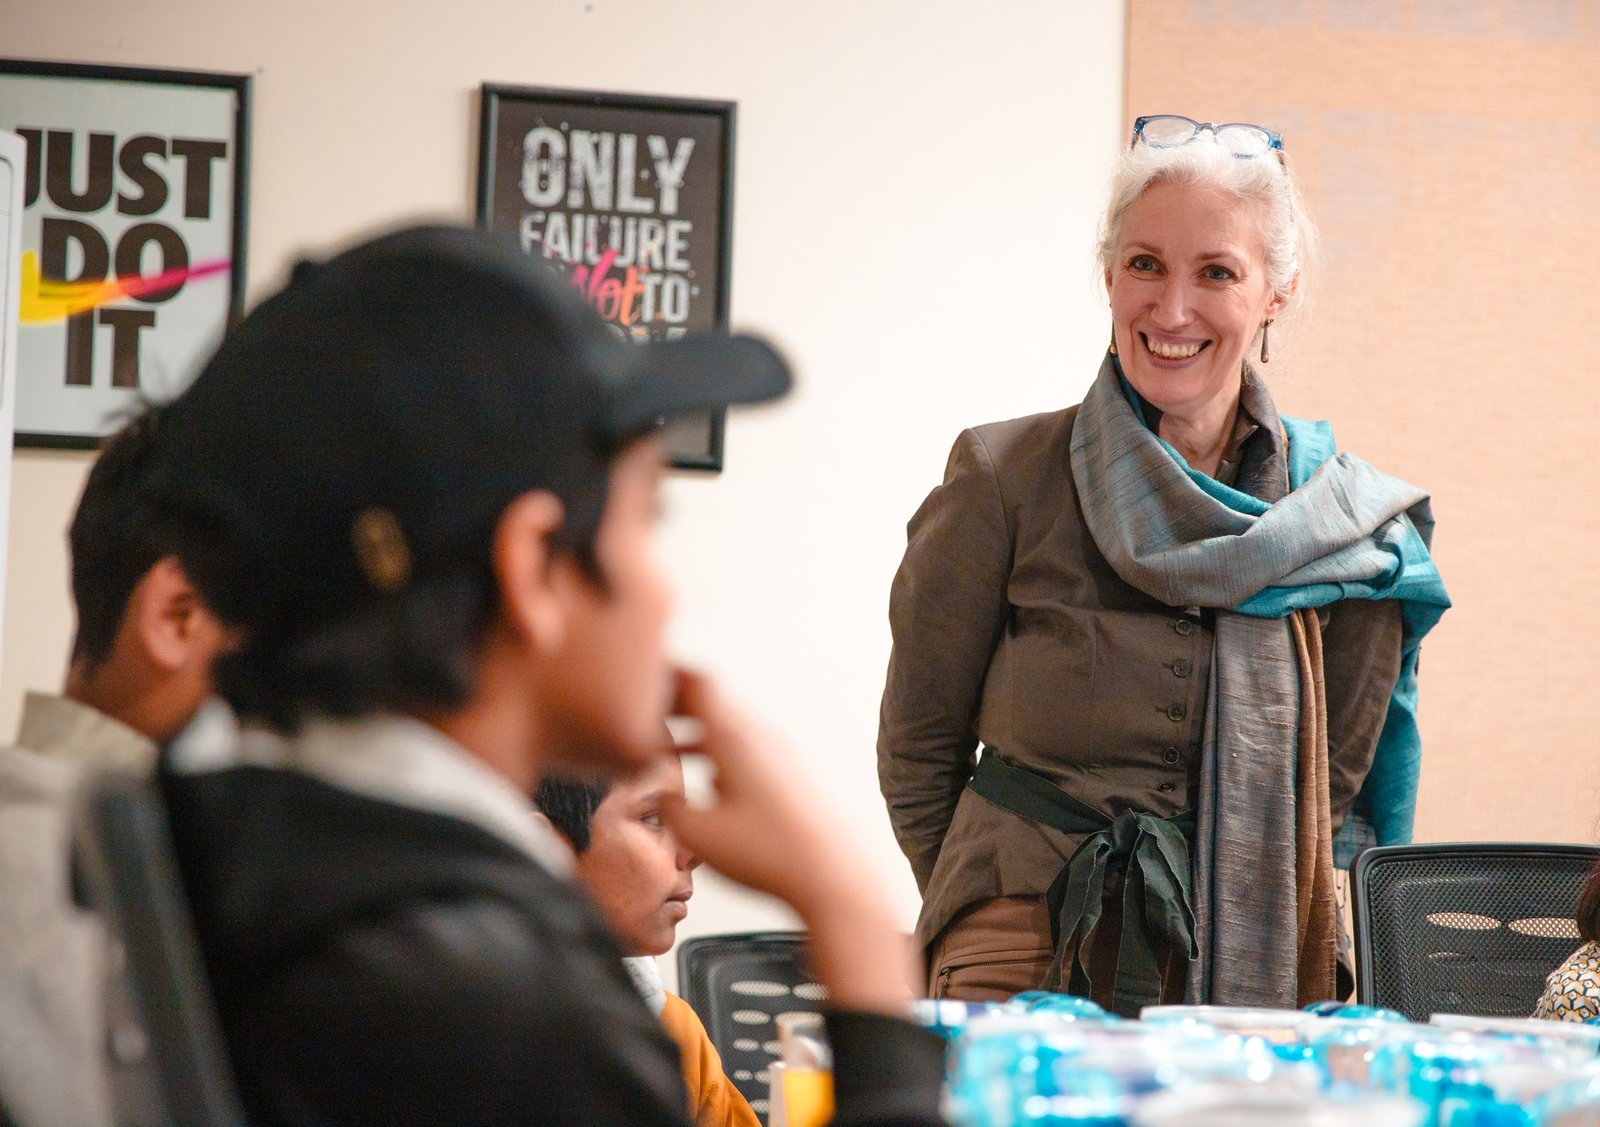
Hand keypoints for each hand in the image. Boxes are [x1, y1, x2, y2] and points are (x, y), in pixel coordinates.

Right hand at [661, 669, 917, 1011]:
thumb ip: (668, 807)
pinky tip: (712, 780)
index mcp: (734, 737)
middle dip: (676, 706)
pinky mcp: (800, 774)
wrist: (835, 876)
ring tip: (668, 751)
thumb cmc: (771, 854)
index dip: (666, 676)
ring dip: (699, 733)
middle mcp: (763, 735)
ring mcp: (786, 753)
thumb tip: (663, 794)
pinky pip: (753, 748)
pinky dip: (723, 752)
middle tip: (645, 716)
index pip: (698, 682)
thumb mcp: (697, 835)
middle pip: (714, 702)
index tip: (642, 680)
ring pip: (733, 727)